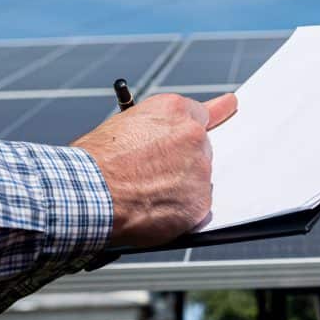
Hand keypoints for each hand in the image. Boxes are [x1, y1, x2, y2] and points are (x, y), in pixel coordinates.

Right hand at [73, 93, 237, 246]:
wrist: (89, 192)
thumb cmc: (94, 161)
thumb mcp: (121, 125)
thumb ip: (153, 128)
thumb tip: (158, 135)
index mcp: (173, 111)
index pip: (203, 112)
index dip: (209, 116)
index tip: (229, 105)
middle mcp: (193, 136)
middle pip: (200, 150)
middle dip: (181, 162)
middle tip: (151, 175)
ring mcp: (200, 171)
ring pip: (198, 181)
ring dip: (179, 188)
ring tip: (144, 194)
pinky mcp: (199, 203)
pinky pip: (195, 209)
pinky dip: (178, 214)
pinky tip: (153, 212)